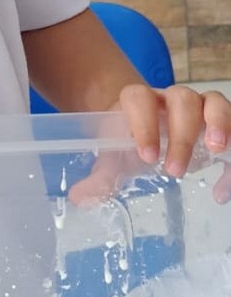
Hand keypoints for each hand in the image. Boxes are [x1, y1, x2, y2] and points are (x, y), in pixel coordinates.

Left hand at [69, 84, 230, 206]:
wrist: (148, 125)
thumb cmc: (132, 141)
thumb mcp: (116, 159)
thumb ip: (101, 177)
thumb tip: (80, 198)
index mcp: (140, 102)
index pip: (138, 98)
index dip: (142, 123)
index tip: (146, 156)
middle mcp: (170, 98)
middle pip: (181, 100)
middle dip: (181, 135)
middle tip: (174, 171)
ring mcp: (199, 105)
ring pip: (213, 101)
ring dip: (218, 123)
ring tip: (216, 151)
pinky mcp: (218, 119)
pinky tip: (221, 190)